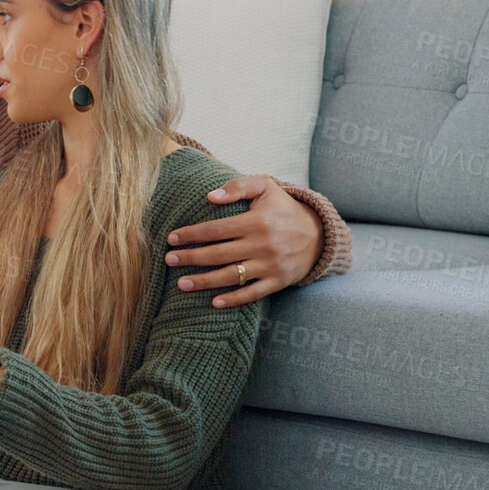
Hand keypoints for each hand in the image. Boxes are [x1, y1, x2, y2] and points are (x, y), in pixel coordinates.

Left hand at [164, 175, 320, 308]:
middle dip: (190, 258)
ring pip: (231, 276)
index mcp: (257, 221)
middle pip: (218, 254)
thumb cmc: (283, 208)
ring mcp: (271, 264)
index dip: (191, 234)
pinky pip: (253, 293)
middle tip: (169, 260)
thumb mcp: (266, 187)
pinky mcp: (278, 281)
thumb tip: (210, 196)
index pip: (216, 229)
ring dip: (204, 281)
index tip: (171, 238)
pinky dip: (234, 299)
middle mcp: (263, 244)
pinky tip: (214, 302)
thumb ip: (238, 187)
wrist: (320, 234)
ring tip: (181, 284)